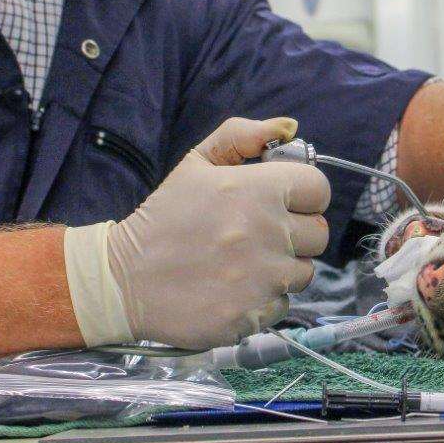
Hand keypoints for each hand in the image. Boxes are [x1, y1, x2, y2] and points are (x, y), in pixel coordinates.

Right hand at [63, 117, 329, 349]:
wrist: (124, 278)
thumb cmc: (165, 216)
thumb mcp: (196, 162)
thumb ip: (243, 136)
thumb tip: (289, 127)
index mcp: (259, 190)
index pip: (319, 189)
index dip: (305, 195)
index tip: (285, 202)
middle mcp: (268, 233)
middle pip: (318, 234)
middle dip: (296, 232)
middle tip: (261, 234)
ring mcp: (263, 278)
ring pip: (303, 272)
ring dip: (281, 268)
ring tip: (244, 263)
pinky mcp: (254, 314)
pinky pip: (281, 304)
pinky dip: (264, 298)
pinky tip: (233, 288)